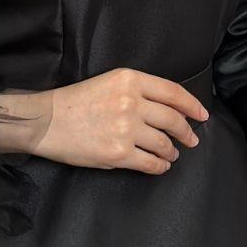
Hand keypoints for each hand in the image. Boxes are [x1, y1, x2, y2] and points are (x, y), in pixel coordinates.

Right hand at [0, 67, 208, 171]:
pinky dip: (160, 166)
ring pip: (164, 143)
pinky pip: (151, 163)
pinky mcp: (119, 153)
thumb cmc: (74, 102)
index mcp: (129, 80)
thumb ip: (137, 91)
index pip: (173, 92)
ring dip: (172, 151)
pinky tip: (160, 165)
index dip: (192, 105)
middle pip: (173, 119)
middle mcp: (131, 102)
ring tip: (172, 154)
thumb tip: (166, 110)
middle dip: (186, 132)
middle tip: (191, 139)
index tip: (201, 115)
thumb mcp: (108, 82)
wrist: (45, 122)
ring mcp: (126, 129)